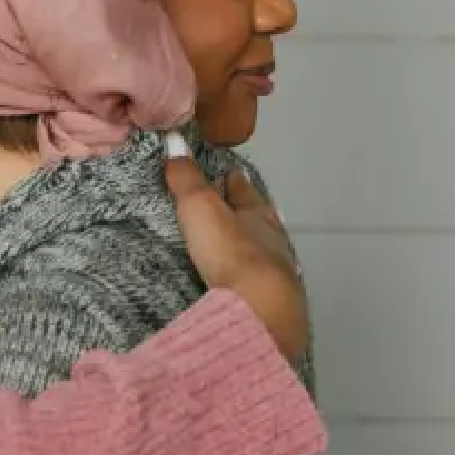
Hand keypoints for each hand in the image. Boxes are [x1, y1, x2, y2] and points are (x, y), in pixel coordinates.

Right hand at [164, 157, 307, 360]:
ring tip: (240, 244)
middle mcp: (274, 241)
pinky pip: (262, 284)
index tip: (231, 172)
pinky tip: (247, 282)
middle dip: (248, 214)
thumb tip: (175, 143)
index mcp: (258, 214)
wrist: (259, 311)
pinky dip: (253, 278)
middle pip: (260, 221)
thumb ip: (188, 180)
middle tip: (236, 208)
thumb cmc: (231, 253)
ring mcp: (279, 274)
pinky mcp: (275, 304)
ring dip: (254, 246)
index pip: (245, 191)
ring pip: (266, 252)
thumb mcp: (202, 209)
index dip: (235, 181)